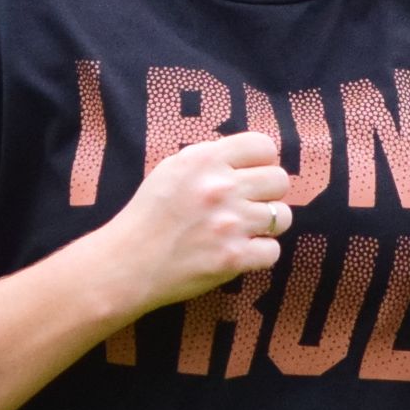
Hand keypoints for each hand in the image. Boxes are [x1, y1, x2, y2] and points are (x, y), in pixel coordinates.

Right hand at [105, 131, 292, 309]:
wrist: (127, 262)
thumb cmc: (148, 215)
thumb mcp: (172, 169)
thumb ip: (210, 160)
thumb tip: (248, 159)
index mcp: (205, 160)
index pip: (264, 146)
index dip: (261, 162)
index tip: (250, 175)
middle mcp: (221, 187)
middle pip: (279, 180)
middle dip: (267, 193)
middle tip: (248, 205)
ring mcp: (230, 224)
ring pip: (281, 216)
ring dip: (266, 224)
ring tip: (243, 230)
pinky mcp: (234, 258)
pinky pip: (273, 251)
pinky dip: (259, 254)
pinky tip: (239, 252)